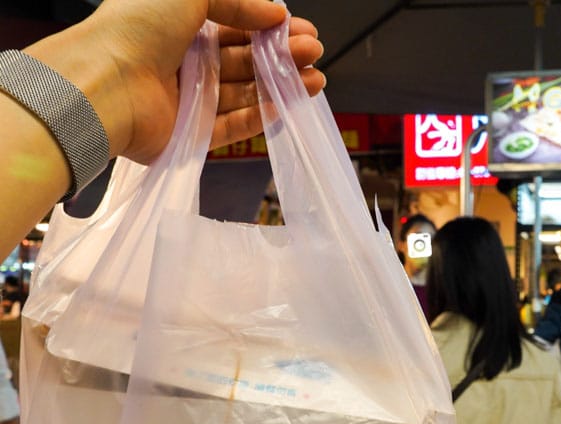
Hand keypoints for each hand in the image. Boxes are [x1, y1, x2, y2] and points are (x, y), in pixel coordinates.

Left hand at [28, 0, 324, 163]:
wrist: (106, 84)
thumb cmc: (137, 28)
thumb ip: (237, 1)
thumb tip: (274, 15)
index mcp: (179, 25)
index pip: (236, 26)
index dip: (271, 29)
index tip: (303, 31)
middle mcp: (184, 60)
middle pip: (245, 60)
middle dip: (282, 56)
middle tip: (313, 54)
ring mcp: (188, 99)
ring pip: (244, 92)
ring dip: (281, 85)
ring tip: (315, 80)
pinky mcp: (191, 135)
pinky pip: (232, 126)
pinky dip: (260, 117)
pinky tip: (286, 106)